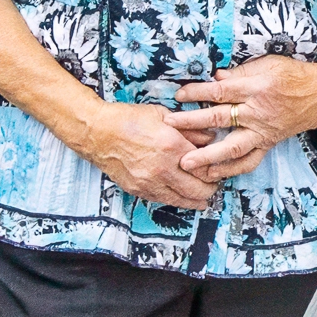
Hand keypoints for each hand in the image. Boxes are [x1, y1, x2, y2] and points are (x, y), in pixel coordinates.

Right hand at [64, 100, 217, 209]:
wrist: (97, 133)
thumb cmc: (128, 120)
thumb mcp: (163, 115)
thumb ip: (189, 128)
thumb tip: (210, 137)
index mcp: (172, 146)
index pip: (205, 167)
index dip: (216, 170)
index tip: (218, 168)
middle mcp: (163, 168)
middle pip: (198, 189)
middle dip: (211, 189)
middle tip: (215, 184)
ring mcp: (150, 182)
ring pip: (183, 200)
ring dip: (197, 199)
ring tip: (203, 196)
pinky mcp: (139, 190)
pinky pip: (165, 201)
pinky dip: (178, 200)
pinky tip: (184, 197)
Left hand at [175, 56, 316, 182]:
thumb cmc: (293, 75)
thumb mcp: (268, 64)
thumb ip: (240, 73)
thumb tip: (215, 77)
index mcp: (257, 88)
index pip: (221, 91)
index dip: (198, 93)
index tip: (178, 96)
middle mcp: (258, 112)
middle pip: (220, 118)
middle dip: (192, 123)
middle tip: (169, 127)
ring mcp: (263, 131)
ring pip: (233, 147)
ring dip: (208, 156)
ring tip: (187, 163)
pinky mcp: (267, 143)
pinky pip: (248, 161)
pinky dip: (230, 169)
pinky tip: (211, 174)